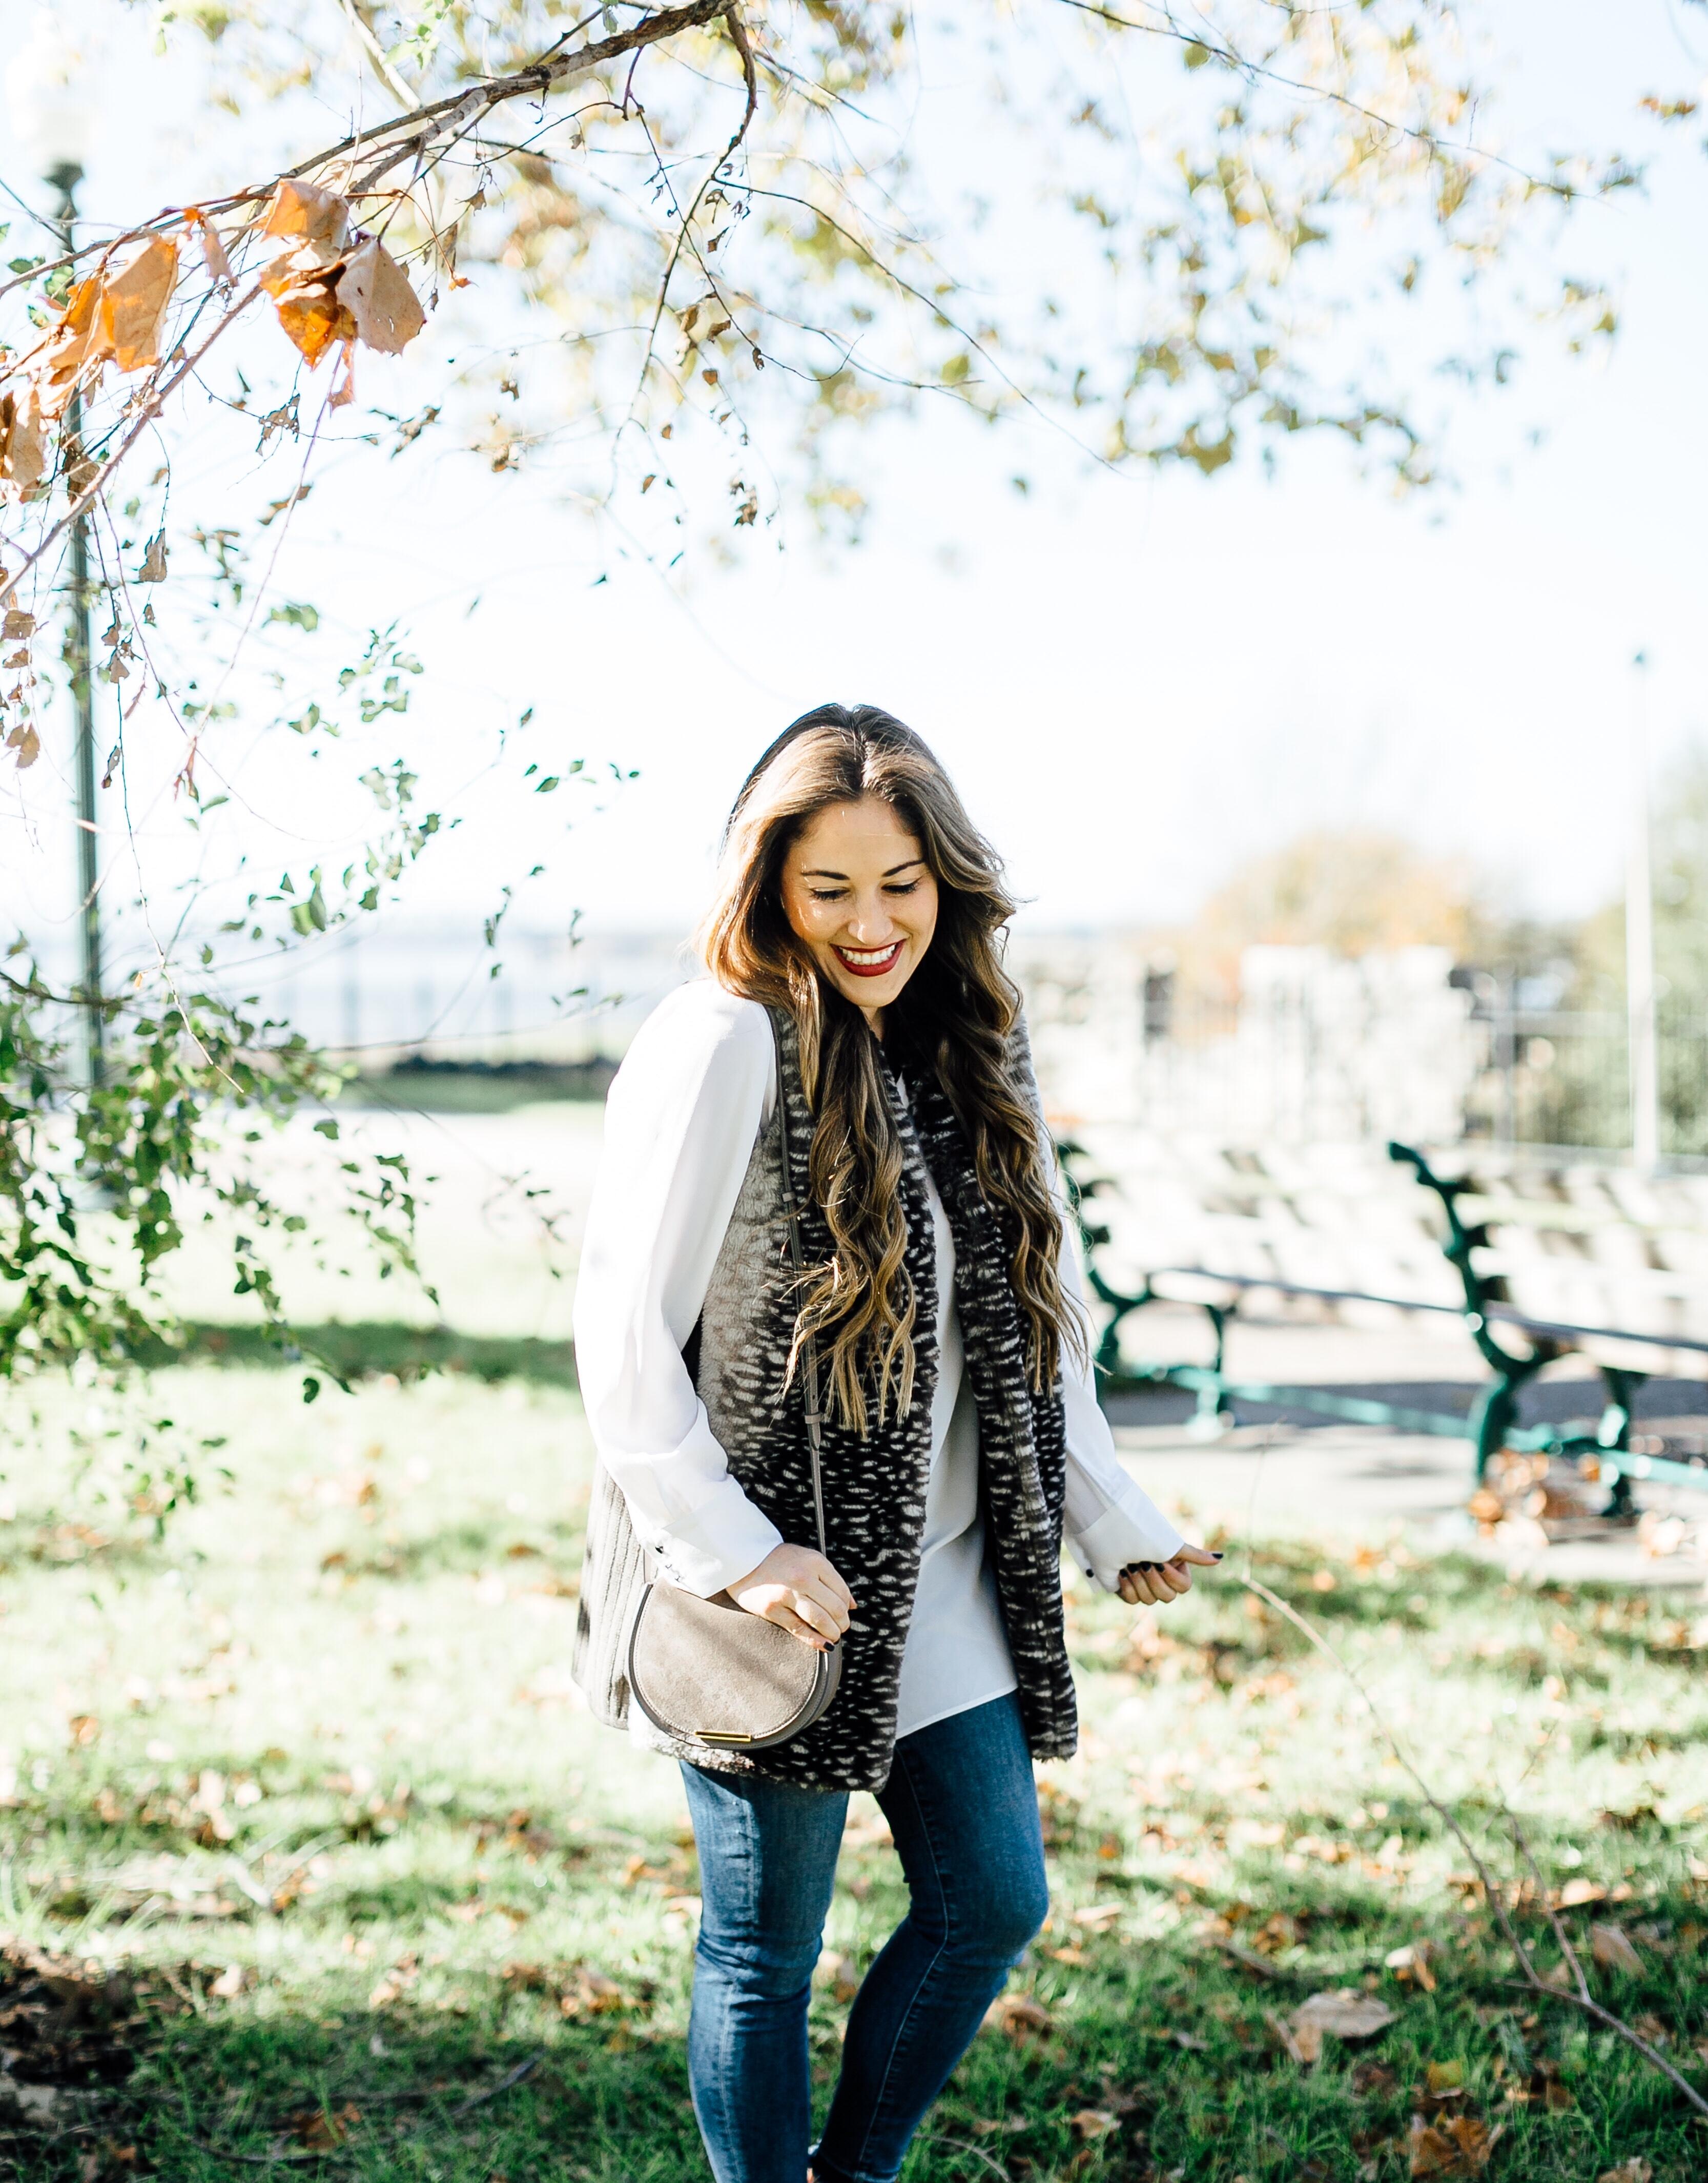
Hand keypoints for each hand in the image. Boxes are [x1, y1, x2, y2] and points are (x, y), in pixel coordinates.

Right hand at [727, 1543, 854, 1650]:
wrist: (744, 1560)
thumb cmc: (781, 1562)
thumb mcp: (808, 1560)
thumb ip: (831, 1580)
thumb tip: (853, 1606)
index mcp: (815, 1562)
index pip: (842, 1592)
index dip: (846, 1607)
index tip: (844, 1614)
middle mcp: (802, 1576)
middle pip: (834, 1608)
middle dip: (842, 1623)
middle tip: (840, 1628)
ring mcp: (786, 1593)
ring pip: (820, 1620)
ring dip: (832, 1633)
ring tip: (833, 1636)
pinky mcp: (772, 1609)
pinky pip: (799, 1629)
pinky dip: (815, 1640)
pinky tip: (824, 1645)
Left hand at [1117, 1543, 1221, 1606]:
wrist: (1112, 1530)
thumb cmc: (1143, 1535)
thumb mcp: (1170, 1545)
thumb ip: (1194, 1554)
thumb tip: (1220, 1559)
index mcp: (1173, 1568)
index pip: (1183, 1587)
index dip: (1171, 1577)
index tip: (1160, 1561)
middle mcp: (1160, 1579)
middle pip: (1168, 1597)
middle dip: (1154, 1579)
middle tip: (1143, 1563)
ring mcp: (1143, 1586)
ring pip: (1149, 1601)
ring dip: (1139, 1581)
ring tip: (1130, 1565)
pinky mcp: (1127, 1590)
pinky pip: (1132, 1600)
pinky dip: (1127, 1587)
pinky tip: (1121, 1573)